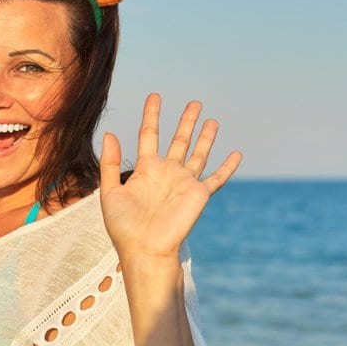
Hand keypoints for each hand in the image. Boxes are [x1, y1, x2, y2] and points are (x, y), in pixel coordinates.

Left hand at [99, 94, 240, 260]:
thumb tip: (109, 133)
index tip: (154, 96)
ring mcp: (184, 182)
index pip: (149, 134)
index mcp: (145, 169)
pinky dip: (227, 167)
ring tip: (212, 120)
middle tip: (194, 103)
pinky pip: (216, 178)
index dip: (152, 115)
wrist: (144, 250)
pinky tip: (236, 153)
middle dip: (186, 122)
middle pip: (179, 140)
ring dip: (206, 137)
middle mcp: (167, 172)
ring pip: (198, 154)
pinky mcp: (199, 194)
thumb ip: (110, 163)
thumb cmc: (124, 227)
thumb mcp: (109, 192)